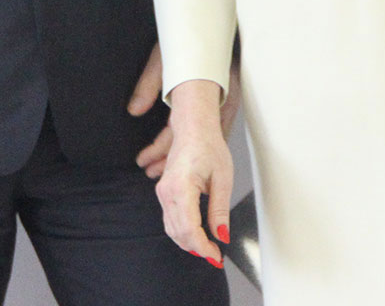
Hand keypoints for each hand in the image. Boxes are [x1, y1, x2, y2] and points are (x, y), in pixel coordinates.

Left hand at [130, 44, 241, 178]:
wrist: (211, 21)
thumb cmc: (190, 35)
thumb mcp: (163, 58)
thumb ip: (149, 84)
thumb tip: (134, 110)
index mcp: (206, 94)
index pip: (180, 133)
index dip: (160, 150)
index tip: (145, 160)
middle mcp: (218, 103)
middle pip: (193, 142)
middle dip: (170, 160)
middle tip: (150, 171)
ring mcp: (223, 103)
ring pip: (201, 138)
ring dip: (181, 154)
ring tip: (160, 167)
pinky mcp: (223, 101)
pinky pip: (209, 129)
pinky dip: (193, 142)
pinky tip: (184, 151)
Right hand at [154, 80, 229, 268]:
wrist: (193, 129)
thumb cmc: (208, 147)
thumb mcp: (222, 179)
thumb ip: (220, 211)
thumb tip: (221, 235)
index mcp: (182, 187)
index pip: (190, 229)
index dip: (203, 247)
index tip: (216, 256)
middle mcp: (167, 191)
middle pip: (178, 232)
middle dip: (197, 248)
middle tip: (215, 255)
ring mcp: (162, 192)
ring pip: (172, 229)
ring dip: (189, 242)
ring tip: (208, 248)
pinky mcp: (163, 192)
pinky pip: (170, 219)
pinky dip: (182, 232)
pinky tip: (196, 236)